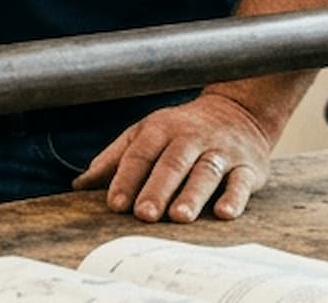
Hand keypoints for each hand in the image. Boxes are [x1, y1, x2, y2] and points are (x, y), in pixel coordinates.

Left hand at [70, 90, 278, 222]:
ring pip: (206, 172)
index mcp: (159, 129)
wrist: (239, 111)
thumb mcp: (145, 134)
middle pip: (172, 164)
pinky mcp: (248, 166)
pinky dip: (235, 197)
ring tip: (180, 216)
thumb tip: (79, 184)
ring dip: (193, 194)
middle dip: (157, 189)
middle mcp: (190, 138)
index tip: (114, 204)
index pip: (139, 154)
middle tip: (145, 214)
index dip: (126, 178)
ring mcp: (220, 151)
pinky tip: (224, 213)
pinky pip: (242, 182)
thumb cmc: (181, 130)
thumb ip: (114, 159)